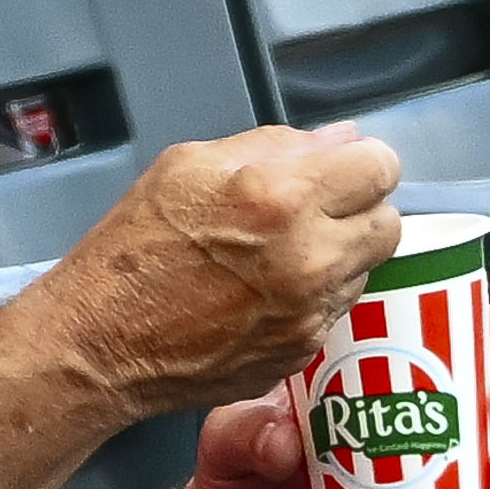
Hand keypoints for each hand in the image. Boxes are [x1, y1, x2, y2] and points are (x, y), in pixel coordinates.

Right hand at [38, 124, 403, 423]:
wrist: (101, 342)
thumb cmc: (132, 248)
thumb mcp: (188, 165)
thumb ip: (274, 145)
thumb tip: (338, 139)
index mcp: (284, 198)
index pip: (381, 167)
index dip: (359, 162)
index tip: (337, 168)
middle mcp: (311, 258)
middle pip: (388, 221)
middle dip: (356, 209)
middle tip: (310, 210)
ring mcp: (311, 312)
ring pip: (365, 269)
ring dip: (337, 255)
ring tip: (278, 254)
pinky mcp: (304, 349)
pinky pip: (335, 310)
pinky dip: (312, 296)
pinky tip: (263, 292)